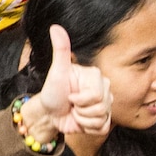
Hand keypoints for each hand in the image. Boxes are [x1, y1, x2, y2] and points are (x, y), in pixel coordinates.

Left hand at [21, 24, 112, 143]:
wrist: (49, 113)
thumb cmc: (52, 91)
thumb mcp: (57, 71)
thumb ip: (61, 50)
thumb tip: (55, 27)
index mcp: (96, 76)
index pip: (97, 95)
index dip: (80, 99)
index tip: (70, 95)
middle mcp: (105, 89)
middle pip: (102, 107)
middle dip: (82, 110)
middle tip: (72, 104)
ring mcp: (106, 105)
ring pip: (102, 118)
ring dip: (83, 119)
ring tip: (75, 111)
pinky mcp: (103, 120)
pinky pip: (101, 128)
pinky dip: (87, 128)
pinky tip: (80, 121)